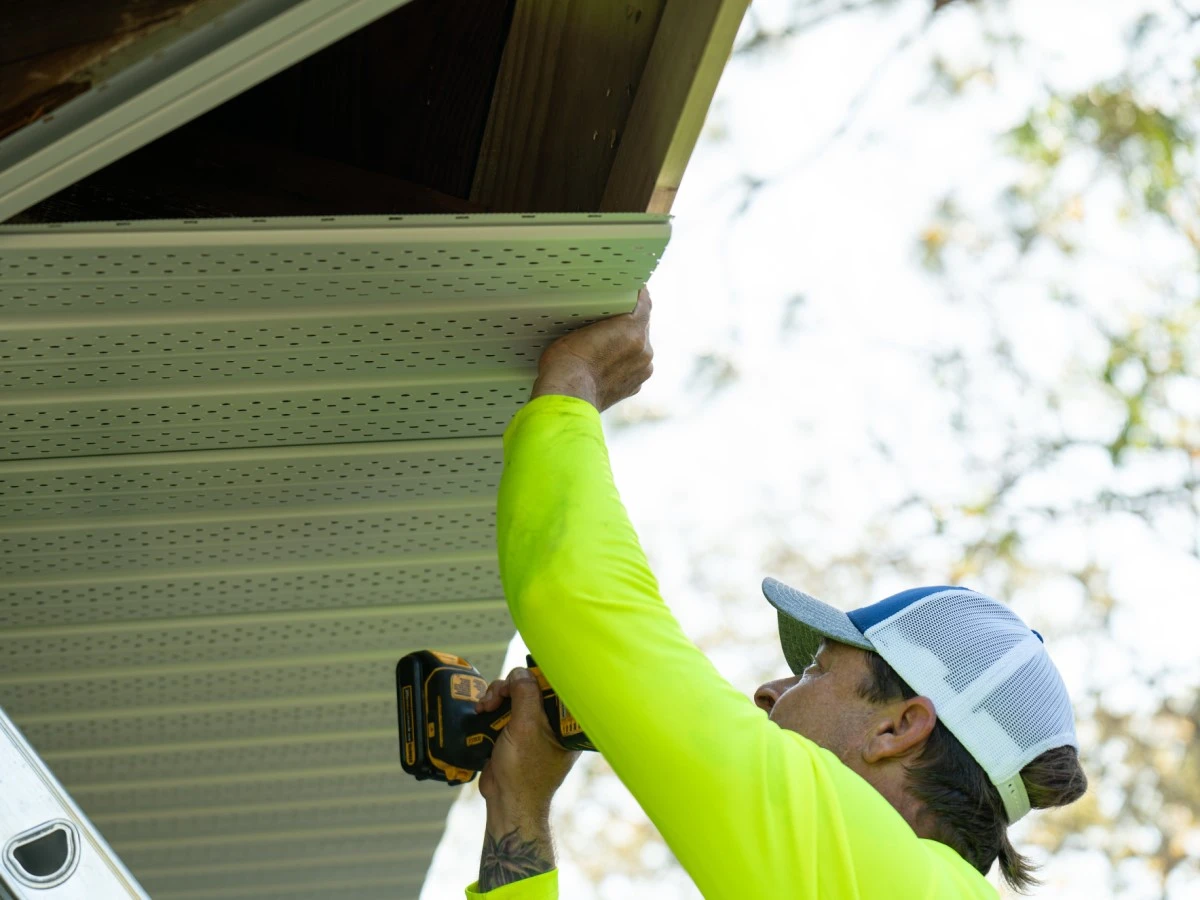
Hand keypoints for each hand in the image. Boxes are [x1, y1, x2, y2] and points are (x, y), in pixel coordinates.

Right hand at [475, 667, 580, 817]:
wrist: (506, 802)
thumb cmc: (524, 772)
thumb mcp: (526, 727)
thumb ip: (525, 695)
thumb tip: (521, 673)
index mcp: (565, 722)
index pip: (553, 685)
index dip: (532, 677)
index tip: (515, 682)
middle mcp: (552, 723)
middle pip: (531, 688)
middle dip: (509, 688)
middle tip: (496, 698)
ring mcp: (532, 728)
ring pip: (515, 696)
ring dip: (497, 696)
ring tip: (485, 707)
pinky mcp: (515, 733)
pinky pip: (505, 710)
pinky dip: (492, 707)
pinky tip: (482, 711)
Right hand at [531, 286, 653, 411]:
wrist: (566, 396)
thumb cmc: (567, 360)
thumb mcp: (582, 326)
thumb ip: (605, 319)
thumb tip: (607, 317)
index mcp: (635, 330)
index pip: (645, 303)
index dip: (638, 296)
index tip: (633, 291)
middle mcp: (645, 350)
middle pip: (642, 327)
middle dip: (629, 323)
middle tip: (610, 320)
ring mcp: (642, 371)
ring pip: (638, 349)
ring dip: (627, 345)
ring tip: (605, 345)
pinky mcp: (634, 387)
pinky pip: (633, 367)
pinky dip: (623, 364)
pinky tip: (606, 364)